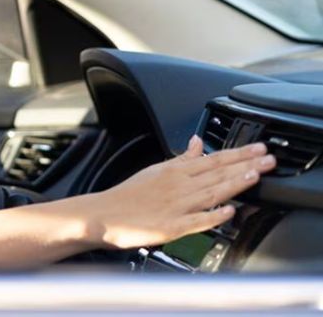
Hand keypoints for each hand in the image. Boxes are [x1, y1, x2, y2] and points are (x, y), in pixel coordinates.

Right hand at [86, 136, 274, 248]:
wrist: (102, 214)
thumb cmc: (128, 195)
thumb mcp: (155, 170)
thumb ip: (181, 159)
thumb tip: (197, 142)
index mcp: (174, 172)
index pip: (212, 160)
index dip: (238, 154)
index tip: (259, 149)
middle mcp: (177, 187)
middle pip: (216, 174)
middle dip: (245, 166)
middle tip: (268, 159)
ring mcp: (174, 207)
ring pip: (209, 193)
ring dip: (233, 184)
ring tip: (254, 177)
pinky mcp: (168, 227)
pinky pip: (194, 222)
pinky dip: (211, 217)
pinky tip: (227, 212)